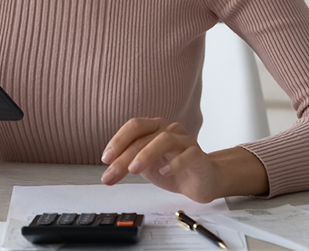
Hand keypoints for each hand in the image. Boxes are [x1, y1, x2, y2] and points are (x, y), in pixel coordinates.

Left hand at [100, 118, 267, 203]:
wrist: (202, 181)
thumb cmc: (173, 169)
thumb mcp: (145, 166)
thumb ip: (128, 163)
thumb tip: (108, 170)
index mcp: (155, 129)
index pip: (134, 126)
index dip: (118, 140)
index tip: (106, 158)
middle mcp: (170, 130)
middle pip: (144, 137)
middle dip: (124, 157)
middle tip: (112, 174)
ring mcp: (185, 141)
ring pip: (165, 139)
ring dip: (146, 154)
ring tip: (134, 169)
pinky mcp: (198, 156)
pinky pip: (187, 154)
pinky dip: (174, 163)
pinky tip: (164, 172)